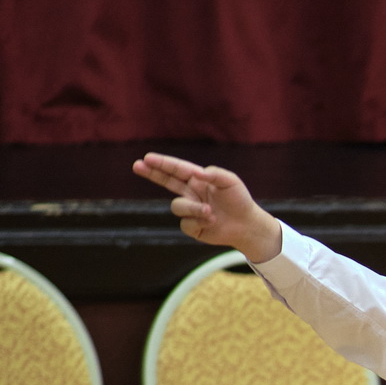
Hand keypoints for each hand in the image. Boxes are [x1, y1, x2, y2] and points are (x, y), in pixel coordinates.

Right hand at [130, 153, 282, 260]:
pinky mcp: (192, 226)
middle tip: (137, 165)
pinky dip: (198, 221)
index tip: (147, 158)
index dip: (162, 164)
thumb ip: (214, 173)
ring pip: (177, 206)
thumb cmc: (240, 200)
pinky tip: (212, 222)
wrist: (248, 225)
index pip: (177, 169)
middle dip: (152, 173)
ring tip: (211, 213)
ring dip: (193, 208)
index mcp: (198, 180)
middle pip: (166, 181)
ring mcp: (190, 210)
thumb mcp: (230, 181)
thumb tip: (196, 173)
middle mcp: (191, 193)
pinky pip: (185, 223)